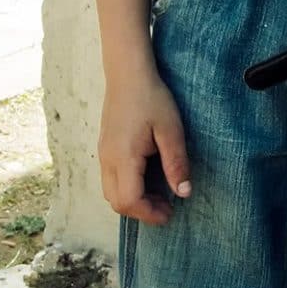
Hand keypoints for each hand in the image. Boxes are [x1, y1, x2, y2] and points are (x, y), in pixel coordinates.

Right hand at [99, 72, 191, 224]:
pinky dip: (127, 188)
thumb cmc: (151, 98)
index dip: (149, 213)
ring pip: (111, 193)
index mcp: (123, 157)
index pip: (129, 200)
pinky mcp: (104, 148)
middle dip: (141, 211)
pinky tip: (146, 177)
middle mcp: (107, 159)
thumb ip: (176, 163)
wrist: (128, 74)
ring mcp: (103, 154)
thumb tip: (183, 193)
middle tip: (167, 206)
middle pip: (116, 202)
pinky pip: (110, 179)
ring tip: (158, 193)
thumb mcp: (171, 130)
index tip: (170, 213)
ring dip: (133, 200)